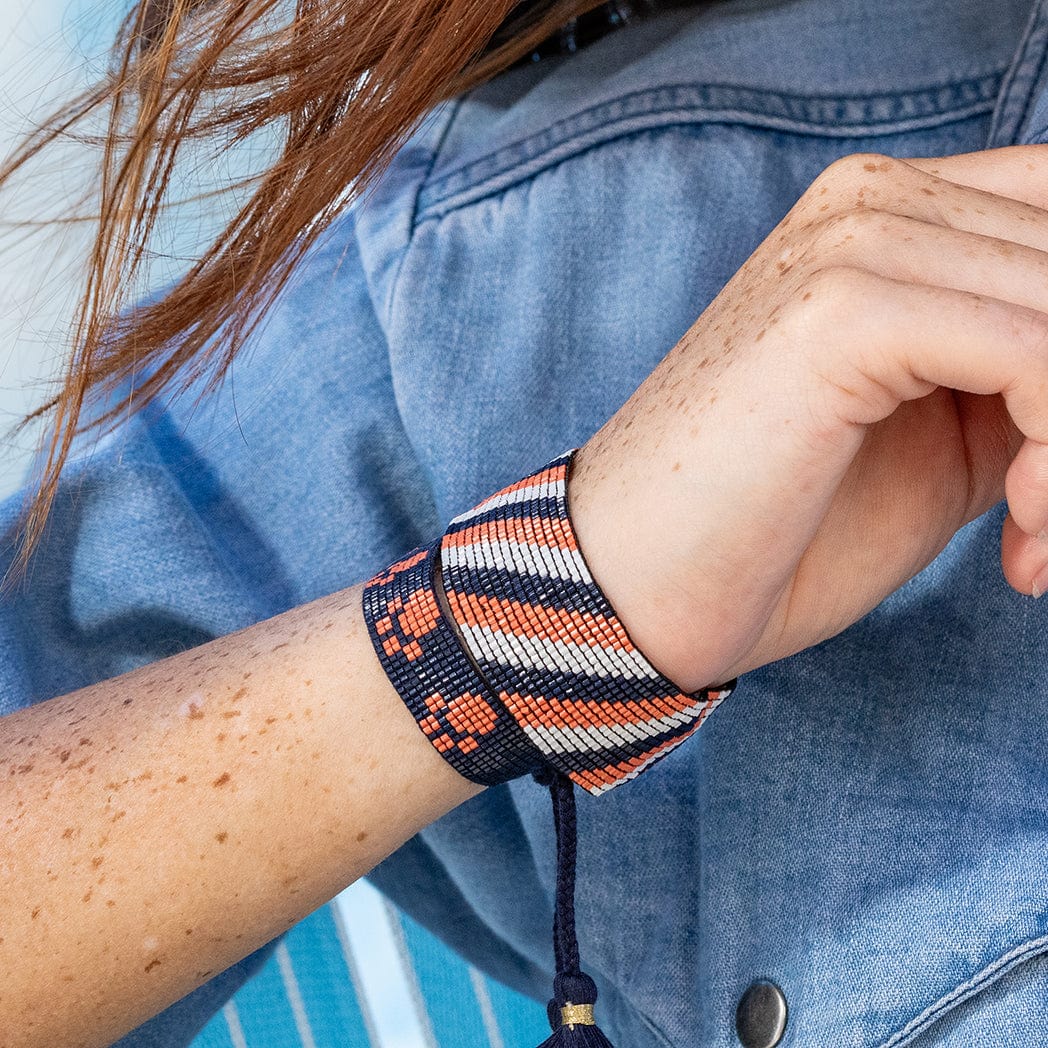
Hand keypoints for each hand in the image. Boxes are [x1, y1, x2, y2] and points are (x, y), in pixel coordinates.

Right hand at [570, 146, 1047, 691]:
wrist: (638, 585)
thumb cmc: (775, 527)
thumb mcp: (949, 434)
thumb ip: (1027, 371)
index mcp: (886, 214)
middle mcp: (870, 199)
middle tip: (1046, 527)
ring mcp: (849, 240)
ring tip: (1034, 539)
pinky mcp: (840, 307)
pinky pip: (1035, 350)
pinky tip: (1019, 531)